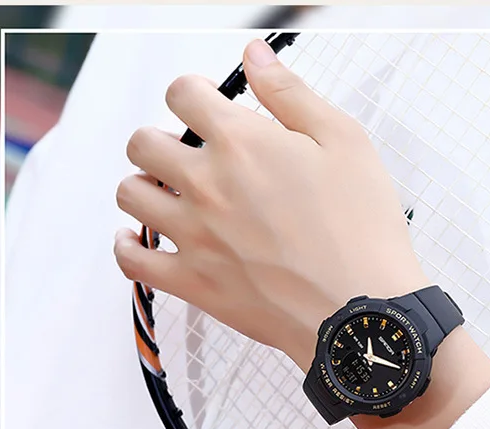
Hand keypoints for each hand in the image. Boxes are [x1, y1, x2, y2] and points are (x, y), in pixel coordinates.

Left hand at [114, 38, 427, 370]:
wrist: (360, 310)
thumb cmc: (361, 228)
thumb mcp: (344, 142)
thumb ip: (291, 94)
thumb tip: (255, 57)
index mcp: (241, 142)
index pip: (182, 93)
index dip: (194, 93)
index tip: (207, 107)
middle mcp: (205, 184)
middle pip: (143, 142)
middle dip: (162, 139)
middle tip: (188, 155)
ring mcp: (193, 236)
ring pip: (130, 194)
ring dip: (144, 185)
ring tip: (169, 193)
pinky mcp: (193, 282)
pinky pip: (132, 260)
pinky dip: (128, 245)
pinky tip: (138, 238)